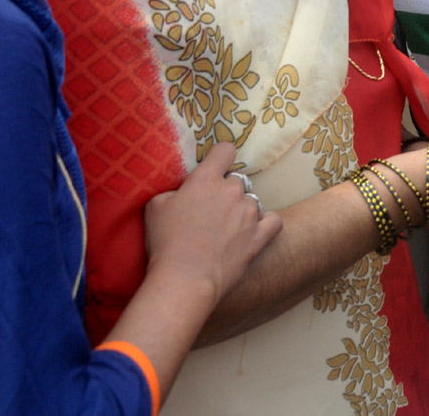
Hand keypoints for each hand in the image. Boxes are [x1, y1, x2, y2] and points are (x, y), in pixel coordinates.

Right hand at [143, 143, 281, 300]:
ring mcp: (249, 212)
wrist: (185, 278)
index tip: (215, 168)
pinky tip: (254, 230)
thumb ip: (174, 190)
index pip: (225, 150)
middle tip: (210, 213)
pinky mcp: (259, 236)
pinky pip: (273, 220)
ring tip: (226, 229)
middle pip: (236, 181)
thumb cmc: (165, 242)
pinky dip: (265, 223)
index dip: (220, 157)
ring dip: (241, 210)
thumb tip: (184, 190)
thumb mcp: (155, 206)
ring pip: (252, 201)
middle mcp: (232, 190)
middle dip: (225, 192)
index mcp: (206, 179)